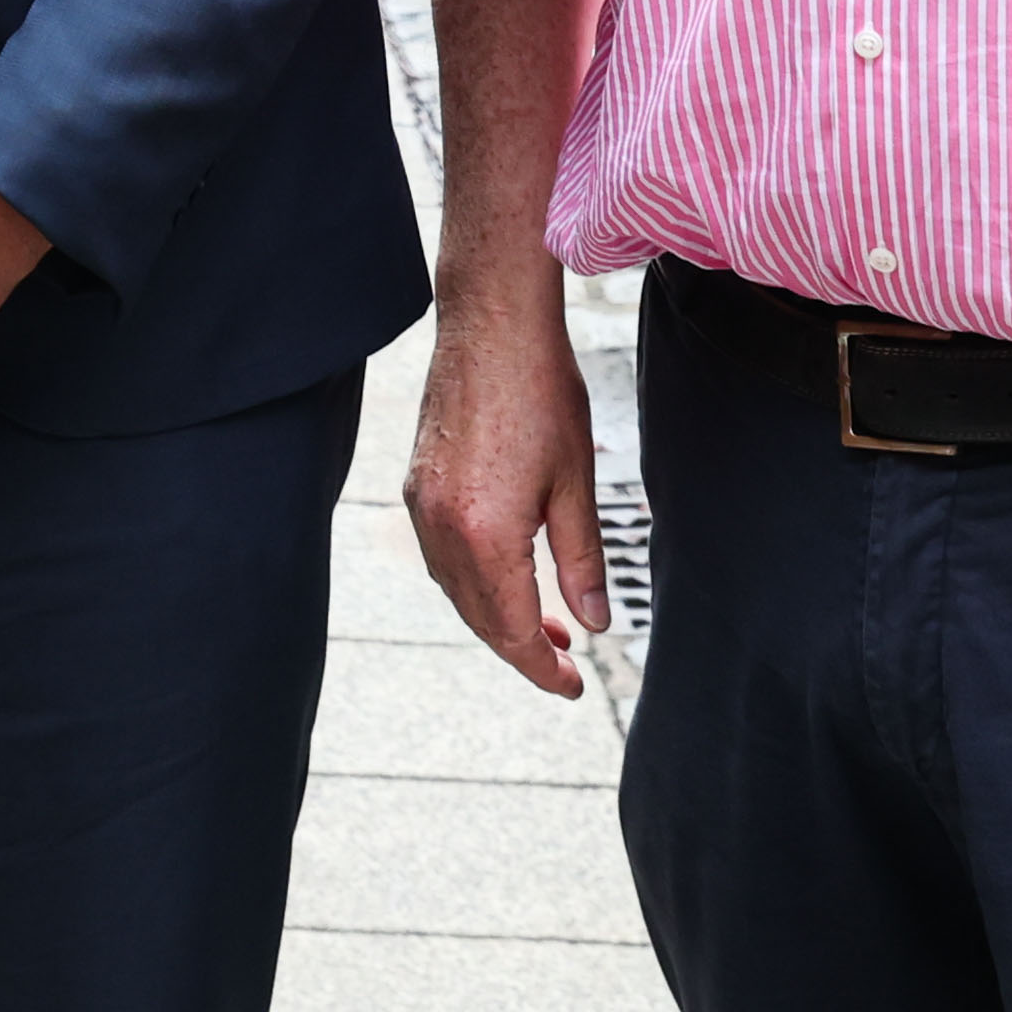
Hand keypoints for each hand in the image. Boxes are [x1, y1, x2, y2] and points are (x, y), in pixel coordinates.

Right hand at [404, 287, 611, 696]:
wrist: (492, 324)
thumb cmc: (542, 393)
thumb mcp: (576, 485)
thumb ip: (582, 562)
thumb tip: (595, 622)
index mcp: (485, 534)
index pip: (511, 628)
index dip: (543, 666)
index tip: (574, 687)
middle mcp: (441, 527)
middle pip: (478, 617)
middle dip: (522, 647)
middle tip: (567, 661)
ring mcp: (421, 504)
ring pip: (456, 589)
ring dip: (497, 615)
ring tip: (545, 623)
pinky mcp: (417, 484)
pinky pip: (441, 556)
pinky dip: (473, 581)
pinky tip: (507, 574)